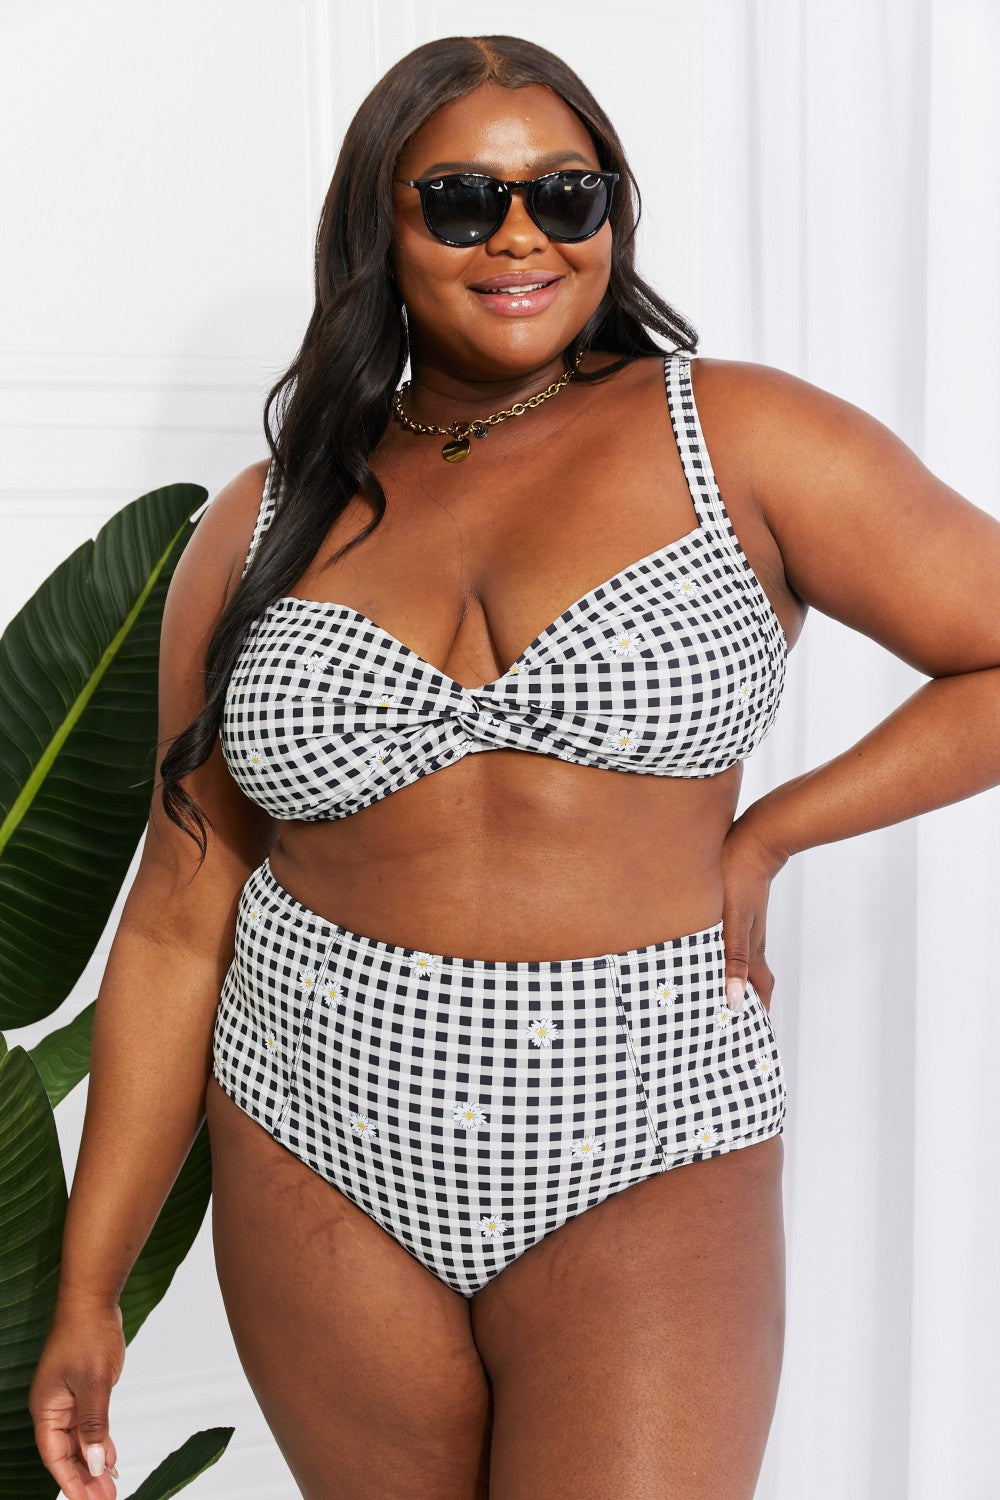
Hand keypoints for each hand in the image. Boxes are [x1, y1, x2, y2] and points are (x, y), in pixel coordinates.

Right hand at [29, 1298, 124, 1499]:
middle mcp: (54, 1407)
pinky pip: (89, 1424)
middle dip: (84, 1478)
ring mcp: (69, 1398)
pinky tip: (109, 1458)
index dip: (70, 1481)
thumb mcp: (94, 1383)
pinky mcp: (84, 1390)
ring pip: (79, 1440)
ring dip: (92, 1463)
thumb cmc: (87, 1335)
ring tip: (109, 1487)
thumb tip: (92, 1464)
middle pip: (66, 1452)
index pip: (55, 1456)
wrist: (94, 1301)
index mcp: (47, 1408)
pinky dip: (99, 1441)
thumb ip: (94, 1425)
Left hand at [720, 808, 788, 1013]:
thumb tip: (733, 999)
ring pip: (743, 958)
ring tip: (719, 989)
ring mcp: (748, 923)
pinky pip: (735, 940)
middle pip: (752, 977)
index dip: (758, 1011)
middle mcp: (753, 939)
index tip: (752, 1033)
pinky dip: (727, 955)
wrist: (755, 838)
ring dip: (734, 977)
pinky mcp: (740, 908)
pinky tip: (711, 949)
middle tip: (730, 1018)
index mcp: (752, 948)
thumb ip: (733, 958)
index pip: (759, 989)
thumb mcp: (733, 921)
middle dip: (743, 999)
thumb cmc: (740, 878)